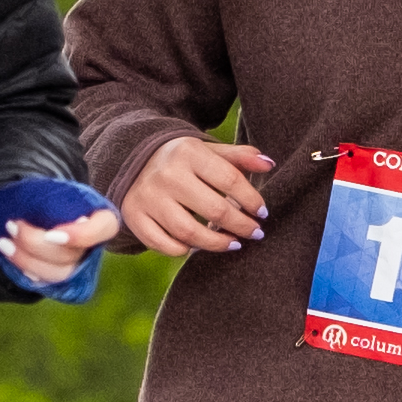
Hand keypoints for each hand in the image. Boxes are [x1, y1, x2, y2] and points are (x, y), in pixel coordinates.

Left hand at [0, 206, 122, 286]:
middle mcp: (95, 246)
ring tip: (3, 242)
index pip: (103, 229)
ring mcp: (80, 265)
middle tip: (12, 225)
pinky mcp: (63, 277)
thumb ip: (49, 199)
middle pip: (71, 255)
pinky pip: (46, 281)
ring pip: (58, 273)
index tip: (51, 234)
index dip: (80, 236)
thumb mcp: (53, 189)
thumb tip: (31, 209)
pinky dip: (25, 269)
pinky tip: (10, 254)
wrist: (42, 210)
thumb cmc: (51, 196)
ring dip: (26, 259)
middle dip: (35, 243)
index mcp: (102, 219)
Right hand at [115, 137, 277, 255]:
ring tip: (232, 244)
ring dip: (217, 244)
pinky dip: (183, 250)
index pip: (230, 180)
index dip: (252, 200)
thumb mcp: (208, 151)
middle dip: (241, 226)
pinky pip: (164, 244)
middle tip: (254, 233)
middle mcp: (166, 174)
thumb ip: (239, 157)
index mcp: (188, 152)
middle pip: (215, 209)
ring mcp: (148, 197)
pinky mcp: (134, 216)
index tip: (262, 213)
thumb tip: (268, 164)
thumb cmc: (182, 160)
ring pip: (189, 232)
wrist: (132, 160)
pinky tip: (196, 246)